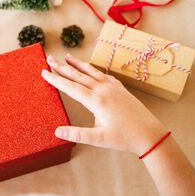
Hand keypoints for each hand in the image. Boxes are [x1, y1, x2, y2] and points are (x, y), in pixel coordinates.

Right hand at [41, 54, 166, 155]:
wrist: (150, 134)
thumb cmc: (124, 138)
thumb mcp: (98, 138)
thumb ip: (77, 134)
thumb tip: (57, 131)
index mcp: (96, 101)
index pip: (71, 87)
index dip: (56, 79)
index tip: (44, 72)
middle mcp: (103, 90)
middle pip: (78, 75)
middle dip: (62, 67)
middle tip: (49, 58)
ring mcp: (113, 87)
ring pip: (91, 72)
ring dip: (77, 64)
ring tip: (67, 56)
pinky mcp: (120, 89)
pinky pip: (103, 75)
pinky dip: (93, 69)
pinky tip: (90, 68)